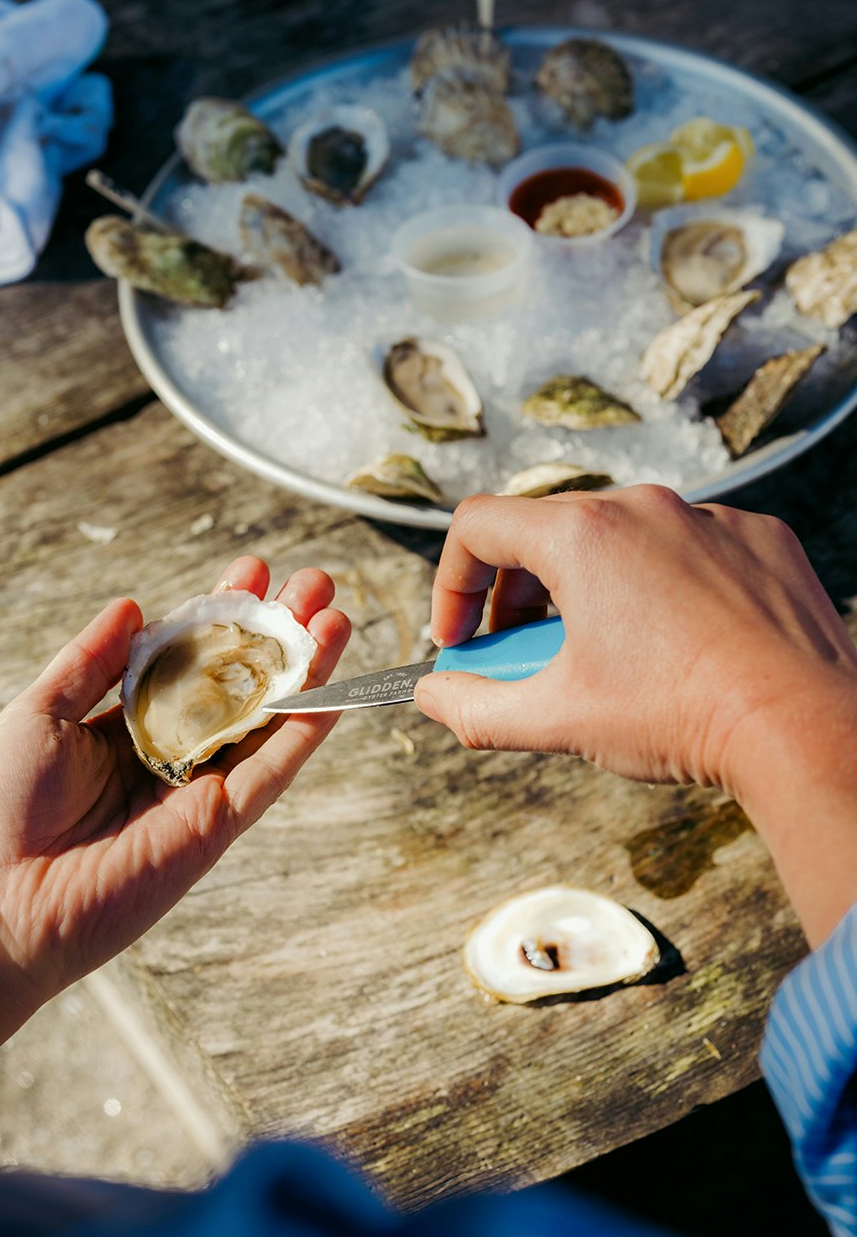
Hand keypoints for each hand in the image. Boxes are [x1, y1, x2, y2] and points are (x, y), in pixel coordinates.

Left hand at [0, 558, 349, 1134]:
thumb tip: (132, 604)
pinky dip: (304, 730)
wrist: (0, 901)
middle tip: (315, 580)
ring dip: (305, 669)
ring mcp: (196, 789)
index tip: (250, 568)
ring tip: (336, 612)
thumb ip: (91, 660)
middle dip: (277, 630)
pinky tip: (332, 686)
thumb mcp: (39, 712)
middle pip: (238, 682)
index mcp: (122, 725)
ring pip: (267, 720)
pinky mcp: (216, 826)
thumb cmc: (2, 810)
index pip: (185, 657)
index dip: (219, 612)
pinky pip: (270, 770)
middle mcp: (167, 754)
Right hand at [414, 487, 856, 789]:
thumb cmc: (680, 716)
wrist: (804, 728)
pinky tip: (675, 644)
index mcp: (581, 536)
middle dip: (517, 593)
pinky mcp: (759, 539)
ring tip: (597, 651)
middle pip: (545, 529)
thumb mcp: (554, 720)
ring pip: (618, 535)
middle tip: (522, 652)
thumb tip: (432, 698)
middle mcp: (643, 507)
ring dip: (587, 587)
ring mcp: (708, 518)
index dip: (451, 586)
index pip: (476, 528)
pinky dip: (661, 585)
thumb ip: (473, 708)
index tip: (462, 639)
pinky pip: (686, 546)